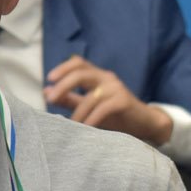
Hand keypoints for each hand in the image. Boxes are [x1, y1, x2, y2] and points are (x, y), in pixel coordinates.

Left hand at [44, 57, 171, 144]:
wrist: (144, 123)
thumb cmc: (114, 115)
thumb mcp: (89, 105)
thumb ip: (69, 99)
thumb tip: (46, 92)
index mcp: (97, 76)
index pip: (78, 63)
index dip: (63, 68)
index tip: (49, 79)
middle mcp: (106, 78)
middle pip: (82, 73)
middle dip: (64, 85)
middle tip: (51, 99)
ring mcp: (116, 88)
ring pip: (91, 96)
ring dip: (77, 112)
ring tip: (69, 125)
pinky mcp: (124, 101)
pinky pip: (103, 108)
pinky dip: (92, 118)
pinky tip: (85, 127)